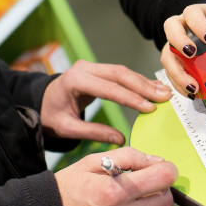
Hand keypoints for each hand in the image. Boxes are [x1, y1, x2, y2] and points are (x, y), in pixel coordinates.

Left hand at [41, 60, 171, 144]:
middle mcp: (84, 68)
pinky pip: (119, 74)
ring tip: (165, 93)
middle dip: (143, 87)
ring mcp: (91, 66)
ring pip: (122, 72)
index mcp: (74, 80)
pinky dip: (137, 81)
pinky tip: (152, 88)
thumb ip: (92, 133)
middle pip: (119, 74)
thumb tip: (120, 139)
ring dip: (144, 82)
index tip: (149, 108)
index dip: (130, 98)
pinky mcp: (97, 69)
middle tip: (165, 97)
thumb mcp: (66, 128)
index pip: (108, 88)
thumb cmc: (51, 116)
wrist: (40, 101)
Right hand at [55, 147, 177, 205]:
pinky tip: (128, 205)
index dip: (166, 168)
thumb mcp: (93, 161)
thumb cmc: (72, 185)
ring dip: (152, 200)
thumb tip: (156, 160)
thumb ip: (128, 156)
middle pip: (166, 199)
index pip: (162, 178)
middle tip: (145, 180)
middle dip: (160, 186)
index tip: (160, 166)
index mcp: (114, 190)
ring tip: (132, 194)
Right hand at [160, 3, 205, 97]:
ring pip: (167, 54)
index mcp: (199, 13)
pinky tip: (192, 93)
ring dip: (176, 71)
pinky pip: (171, 71)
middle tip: (192, 55)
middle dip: (179, 42)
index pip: (192, 12)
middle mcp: (182, 26)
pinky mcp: (175, 60)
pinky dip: (178, 84)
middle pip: (170, 28)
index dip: (198, 24)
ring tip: (192, 86)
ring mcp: (176, 44)